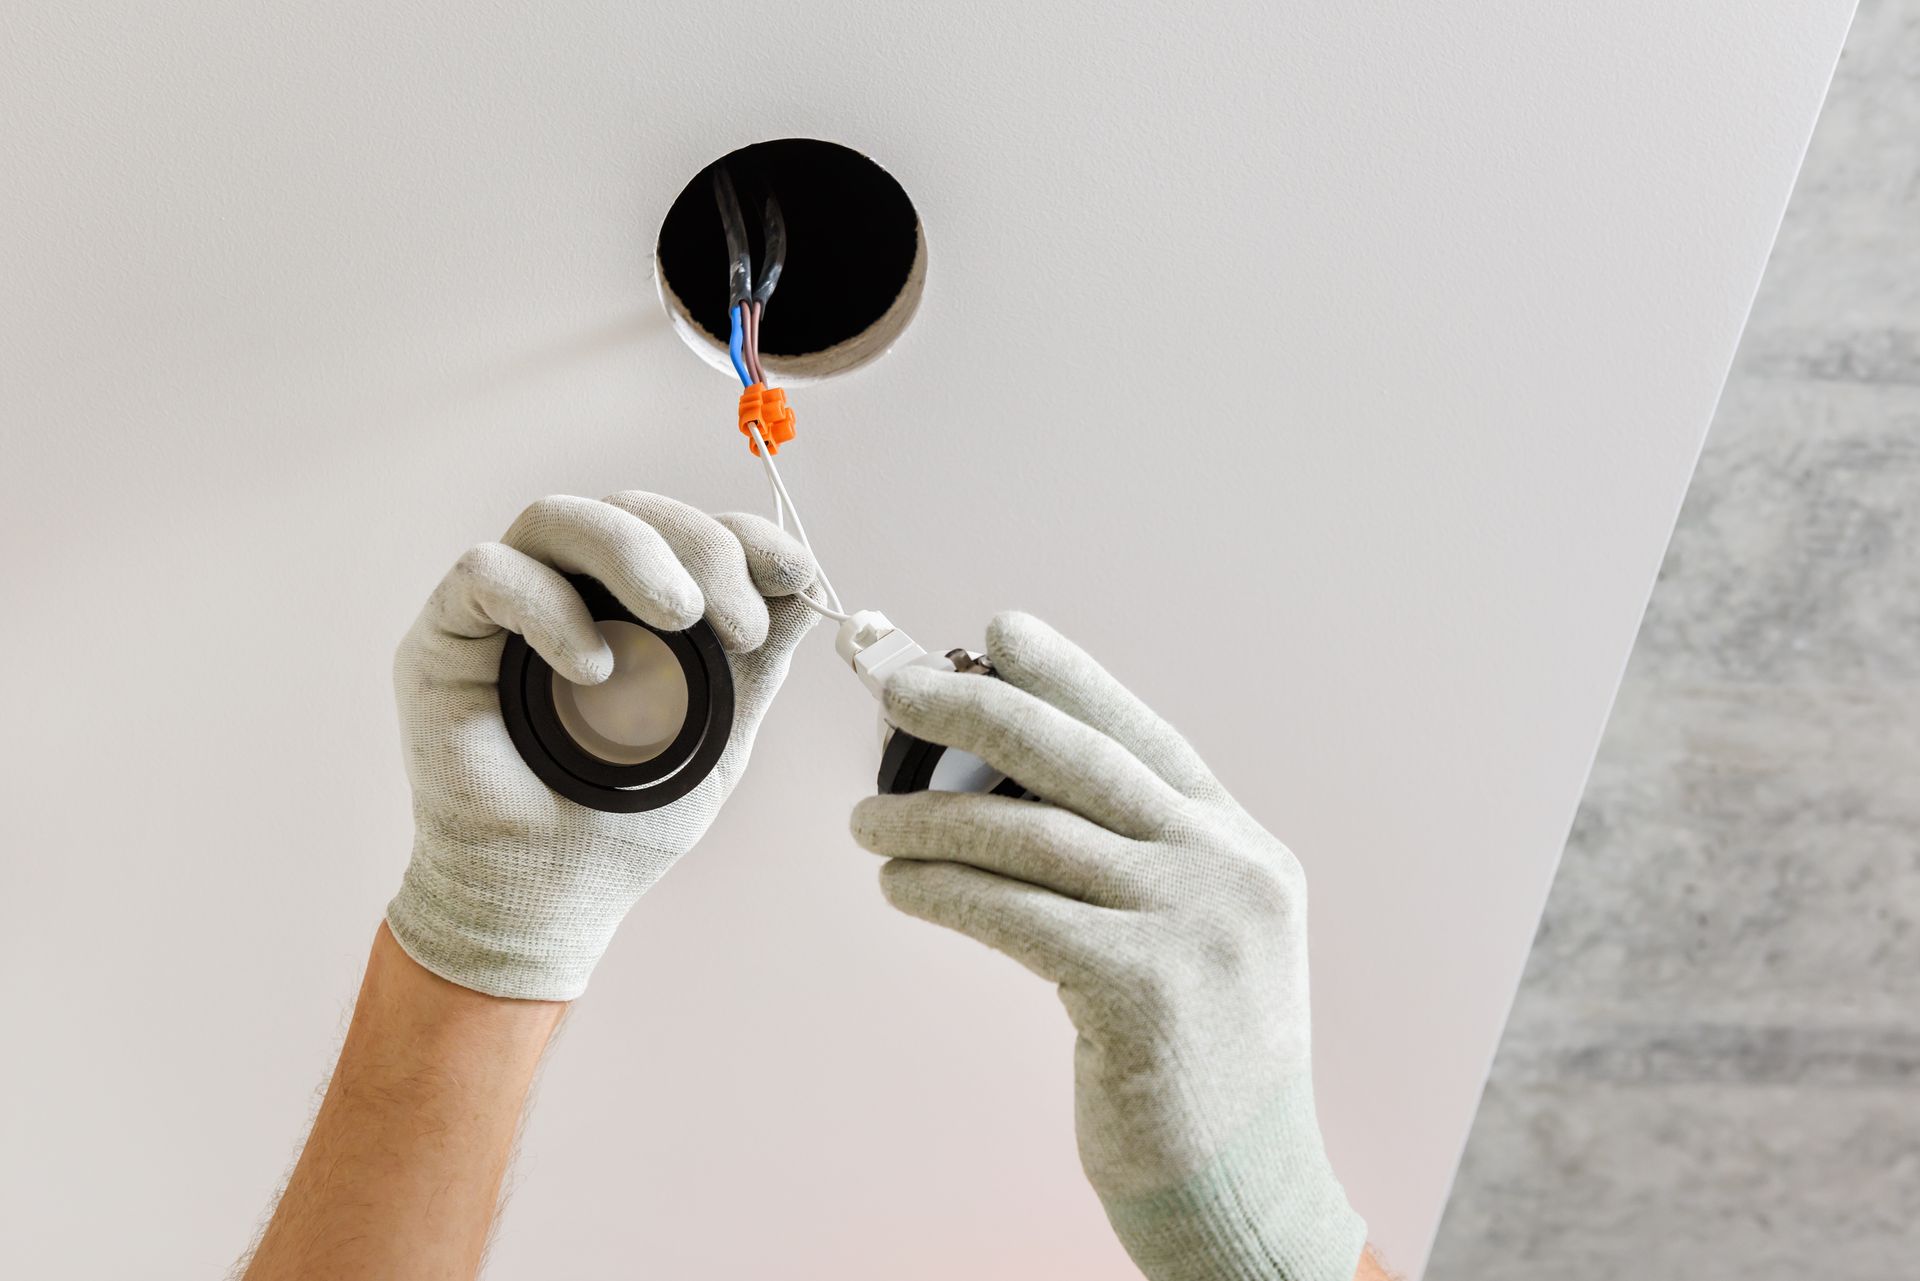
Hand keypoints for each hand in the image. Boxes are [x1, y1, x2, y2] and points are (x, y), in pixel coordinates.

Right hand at [387, 492, 815, 999]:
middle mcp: (566, 587)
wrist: (550, 897)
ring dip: (632, 553)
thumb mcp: (718, 733)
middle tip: (741, 625)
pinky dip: (548, 608)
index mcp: (630, 602)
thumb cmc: (625, 819)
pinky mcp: (446, 634)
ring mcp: (503, 606)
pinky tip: (595, 668)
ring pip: (559, 518)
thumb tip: (809, 590)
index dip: (740, 536)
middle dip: (700, 549)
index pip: (683, 531)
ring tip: (681, 616)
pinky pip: (488, 575)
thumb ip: (756, 661)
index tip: (794, 574)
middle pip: (629, 510)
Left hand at [850, 613, 1366, 1280]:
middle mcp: (1227, 869)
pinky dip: (940, 887)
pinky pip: (1012, 912)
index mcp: (1242, 848)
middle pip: (1076, 757)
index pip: (1142, 733)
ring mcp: (1193, 925)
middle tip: (892, 683)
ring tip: (863, 819)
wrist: (1244, 1195)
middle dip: (972, 706)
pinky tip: (895, 882)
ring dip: (928, 815)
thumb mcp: (1192, 942)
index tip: (997, 629)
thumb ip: (1132, 863)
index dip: (1066, 673)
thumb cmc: (1195, 1068)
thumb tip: (1005, 787)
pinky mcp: (1144, 988)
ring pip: (1029, 833)